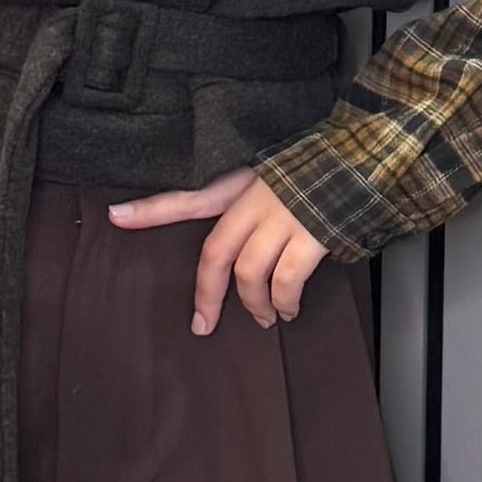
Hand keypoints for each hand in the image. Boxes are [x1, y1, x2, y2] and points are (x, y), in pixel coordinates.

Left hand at [106, 167, 326, 333]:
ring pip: (248, 274)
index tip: (115, 217)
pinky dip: (284, 302)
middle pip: (215, 253)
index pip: (189, 197)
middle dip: (207, 294)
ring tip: (265, 318)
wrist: (366, 157)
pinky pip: (285, 281)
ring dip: (254, 305)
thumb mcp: (276, 176)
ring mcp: (282, 217)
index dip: (151, 210)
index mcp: (243, 186)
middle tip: (203, 324)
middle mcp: (256, 201)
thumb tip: (240, 245)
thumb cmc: (320, 172)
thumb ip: (253, 202)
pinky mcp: (310, 235)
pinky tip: (288, 310)